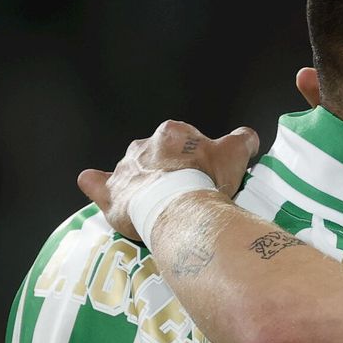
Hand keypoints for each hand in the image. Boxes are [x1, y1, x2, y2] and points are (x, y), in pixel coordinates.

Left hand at [77, 120, 259, 239]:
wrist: (181, 209)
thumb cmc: (207, 180)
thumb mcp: (236, 155)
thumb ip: (243, 140)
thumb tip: (248, 136)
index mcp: (173, 133)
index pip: (184, 140)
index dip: (195, 158)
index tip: (203, 175)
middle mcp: (144, 145)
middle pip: (155, 154)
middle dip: (166, 169)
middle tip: (182, 191)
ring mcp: (124, 168)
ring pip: (130, 169)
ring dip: (140, 180)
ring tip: (155, 201)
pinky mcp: (110, 192)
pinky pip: (94, 183)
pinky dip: (95, 183)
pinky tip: (96, 185)